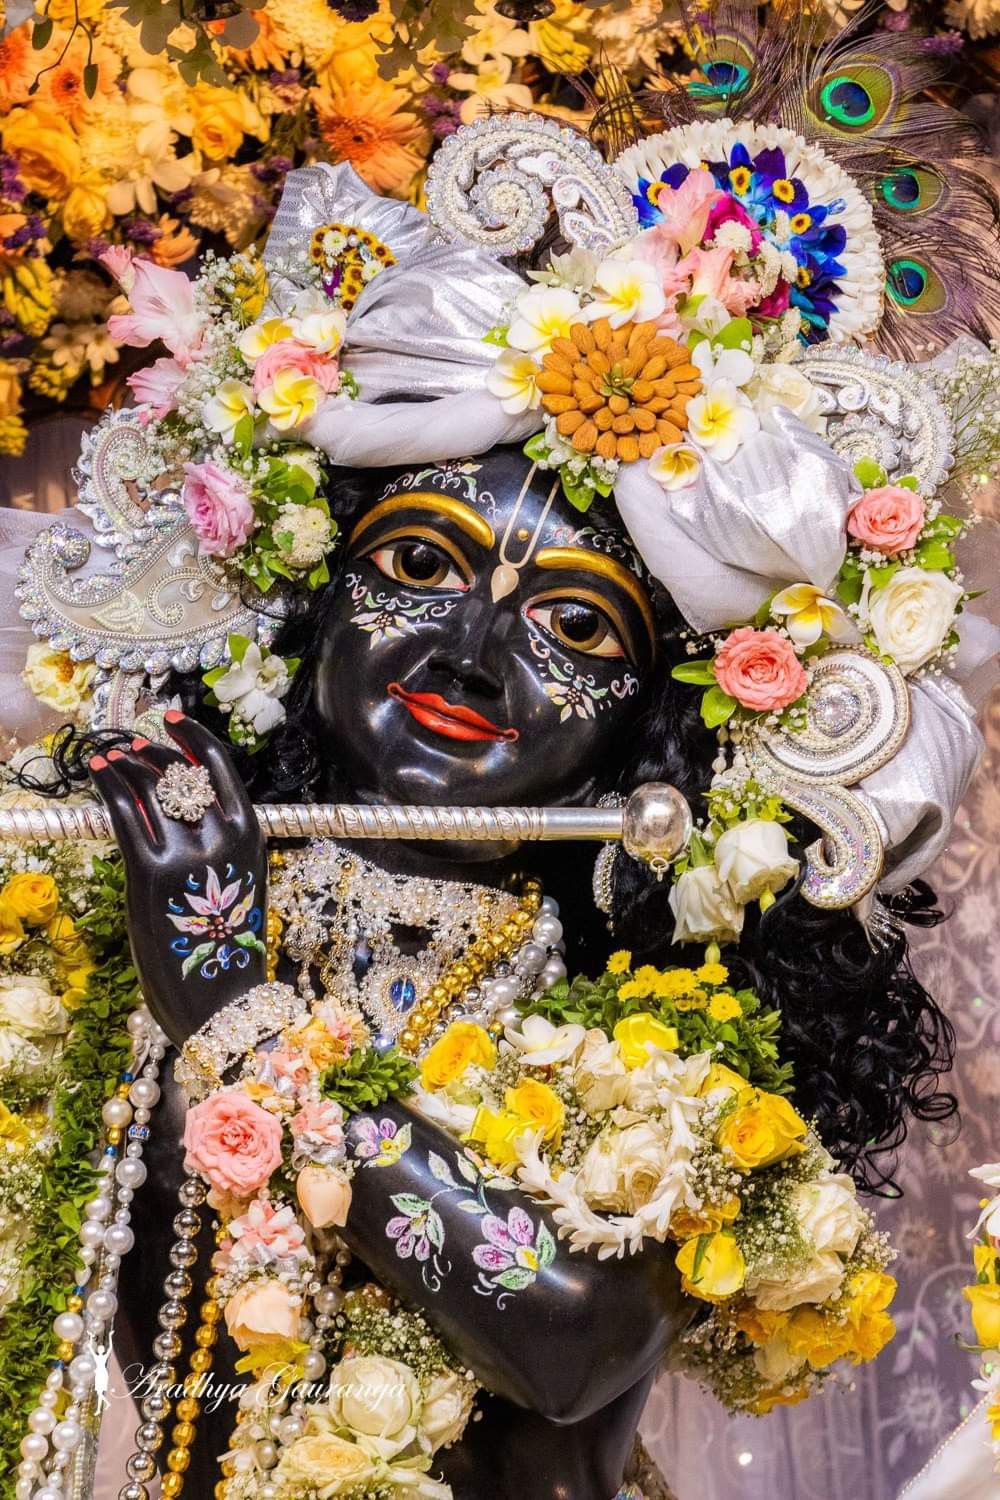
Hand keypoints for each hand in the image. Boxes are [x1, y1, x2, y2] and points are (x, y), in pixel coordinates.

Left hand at [89, 712, 267, 1046]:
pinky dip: (107, 784)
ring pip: (149, 787)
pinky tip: (97, 772)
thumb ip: (217, 843)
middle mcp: (222, 838)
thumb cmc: (226, 948)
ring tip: (106, 756)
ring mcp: (185, 855)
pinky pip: (124, 812)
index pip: (221, 767)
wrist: (221, 1001)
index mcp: (251, 835)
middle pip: (180, 772)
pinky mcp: (148, 874)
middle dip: (150, 751)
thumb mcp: (237, 882)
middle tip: (129, 744)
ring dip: (122, 763)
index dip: (193, 736)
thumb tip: (176, 803)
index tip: (171, 718)